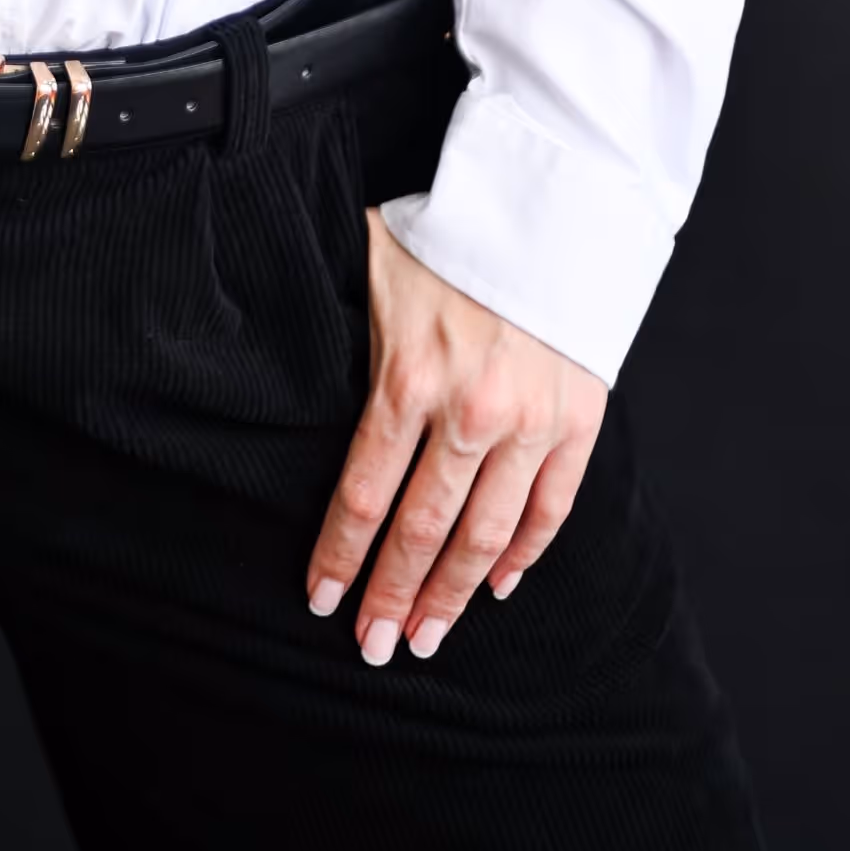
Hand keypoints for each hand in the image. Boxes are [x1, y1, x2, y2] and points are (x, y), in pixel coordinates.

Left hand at [305, 217, 605, 665]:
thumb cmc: (449, 233)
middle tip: (374, 646)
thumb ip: (340, 327)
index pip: (364, 494)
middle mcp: (471, 413)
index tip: (322, 601)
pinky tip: (498, 588)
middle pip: (421, 530)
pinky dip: (524, 556)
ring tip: (427, 638)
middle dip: (392, 596)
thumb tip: (270, 345)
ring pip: (486, 536)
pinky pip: (550, 509)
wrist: (552, 204)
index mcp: (409, 378)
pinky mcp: (579, 421)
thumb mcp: (374, 269)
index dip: (341, 557)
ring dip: (452, 595)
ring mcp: (531, 423)